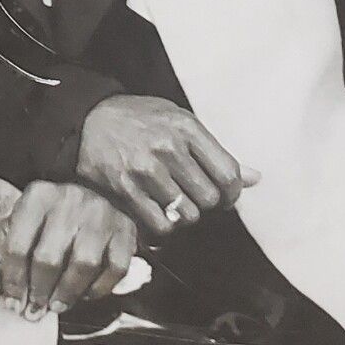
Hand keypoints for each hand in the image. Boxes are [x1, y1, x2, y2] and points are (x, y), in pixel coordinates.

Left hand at [0, 180, 136, 320]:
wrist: (93, 191)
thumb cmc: (48, 216)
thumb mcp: (16, 227)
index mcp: (37, 195)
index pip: (17, 245)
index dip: (12, 281)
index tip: (13, 303)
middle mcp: (70, 199)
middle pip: (49, 258)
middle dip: (39, 291)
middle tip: (35, 310)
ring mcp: (101, 214)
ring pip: (84, 264)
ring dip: (67, 293)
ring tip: (57, 304)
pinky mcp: (125, 230)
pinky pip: (115, 269)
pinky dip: (99, 289)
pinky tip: (85, 292)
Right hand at [76, 94, 259, 238]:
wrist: (88, 118)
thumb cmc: (139, 119)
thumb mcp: (178, 121)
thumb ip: (215, 151)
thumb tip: (256, 178)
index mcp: (186, 126)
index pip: (228, 174)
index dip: (232, 194)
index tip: (223, 197)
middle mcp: (168, 147)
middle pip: (210, 199)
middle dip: (206, 205)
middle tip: (194, 198)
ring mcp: (146, 169)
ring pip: (187, 215)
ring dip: (184, 216)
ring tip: (173, 203)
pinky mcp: (125, 188)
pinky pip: (161, 225)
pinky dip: (163, 226)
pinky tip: (157, 211)